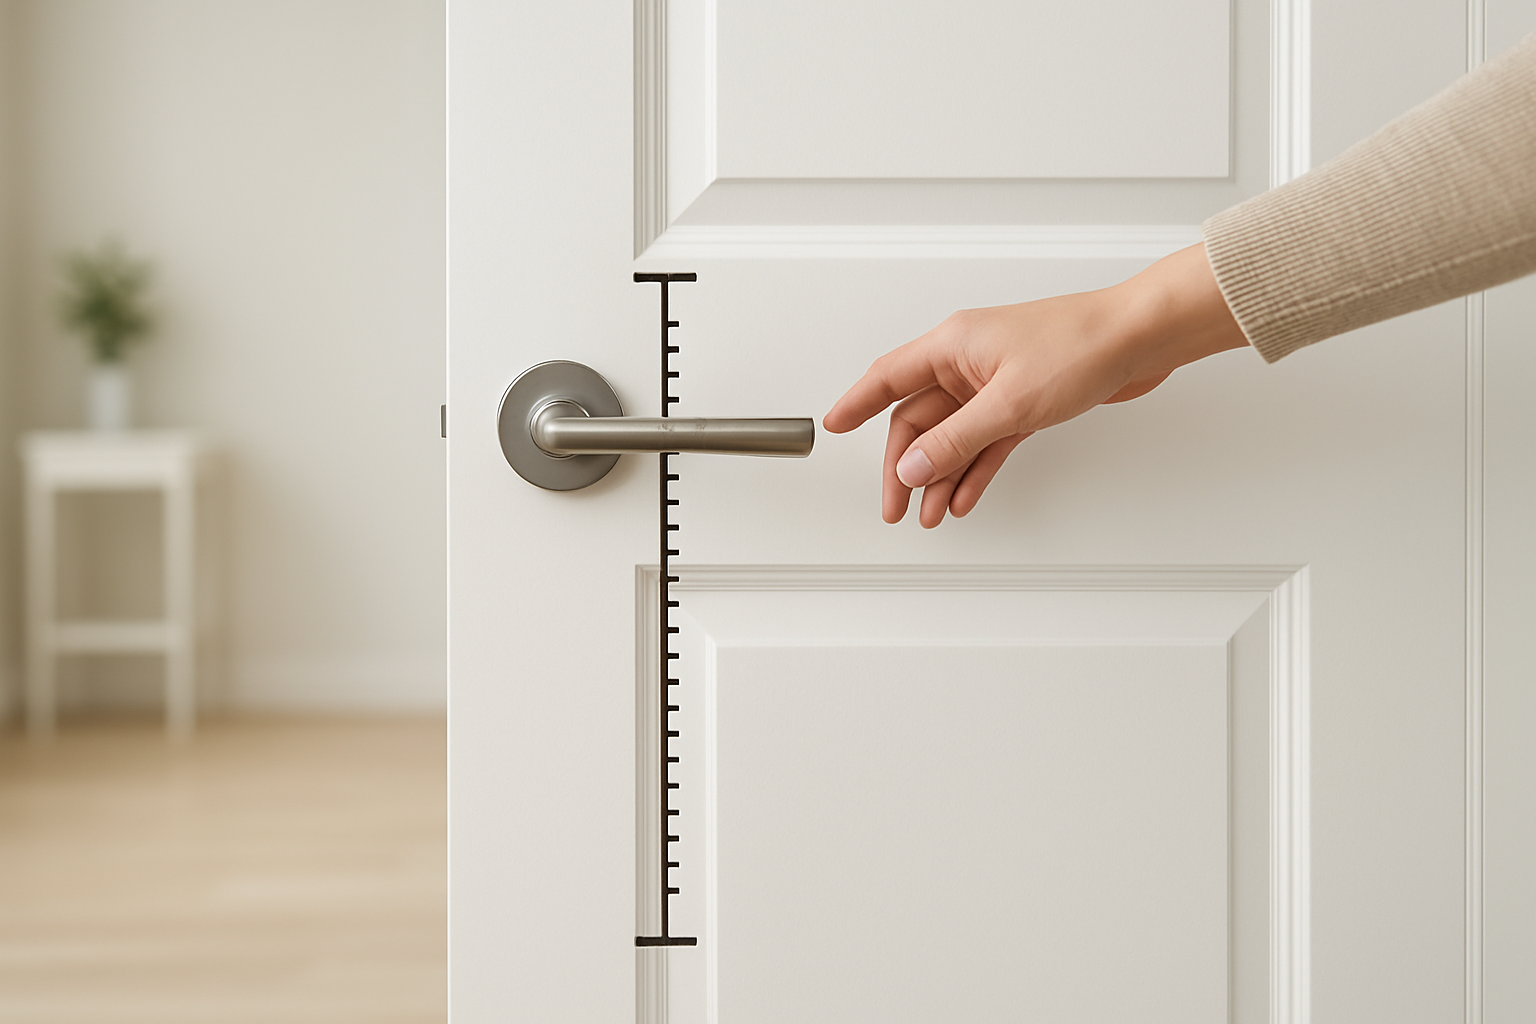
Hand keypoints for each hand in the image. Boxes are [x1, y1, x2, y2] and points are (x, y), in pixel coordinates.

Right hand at [823, 243, 1247, 526]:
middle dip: (904, 466)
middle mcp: (968, 363)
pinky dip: (973, 470)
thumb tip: (912, 467)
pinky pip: (984, 443)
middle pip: (917, 420)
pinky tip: (965, 496)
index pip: (887, 379)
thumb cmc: (1081, 344)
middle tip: (896, 505)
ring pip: (951, 437)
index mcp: (952, 345)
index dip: (856, 405)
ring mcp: (994, 384)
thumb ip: (955, 440)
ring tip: (931, 513)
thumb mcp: (1009, 403)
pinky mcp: (1023, 402)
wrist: (1140, 339)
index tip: (832, 426)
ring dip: (940, 476)